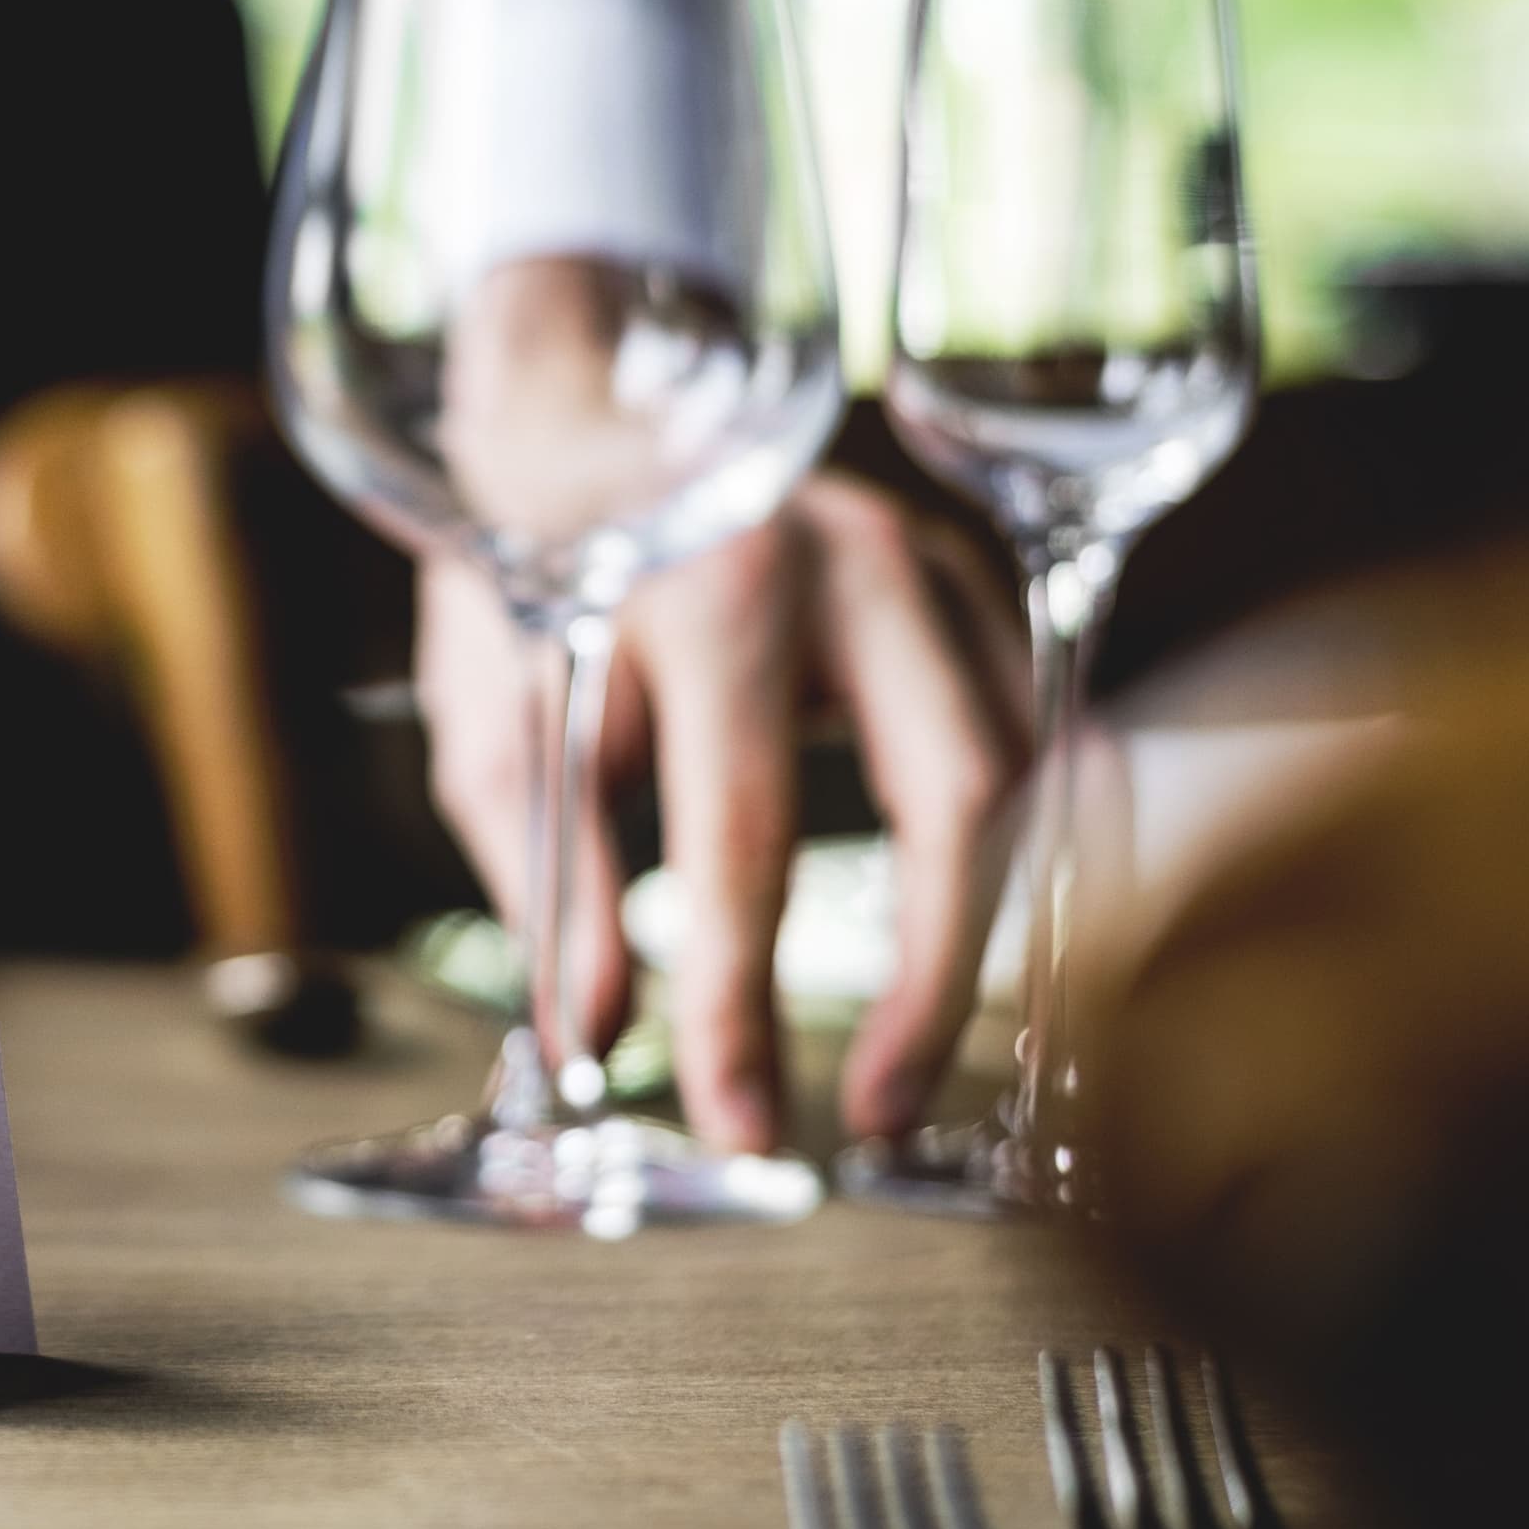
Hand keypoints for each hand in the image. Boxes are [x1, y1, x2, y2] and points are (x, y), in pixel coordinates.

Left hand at [416, 469, 1030, 1151]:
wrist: (581, 410)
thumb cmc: (527, 577)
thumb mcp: (494, 721)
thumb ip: (552, 881)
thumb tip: (591, 1044)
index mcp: (706, 592)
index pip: (746, 836)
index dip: (745, 998)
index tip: (740, 1118)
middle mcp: (843, 561)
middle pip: (956, 797)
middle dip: (930, 978)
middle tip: (876, 1111)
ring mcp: (925, 556)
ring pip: (1025, 764)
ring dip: (989, 925)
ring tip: (918, 1049)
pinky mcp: (963, 573)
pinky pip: (1034, 723)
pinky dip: (1026, 843)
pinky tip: (980, 934)